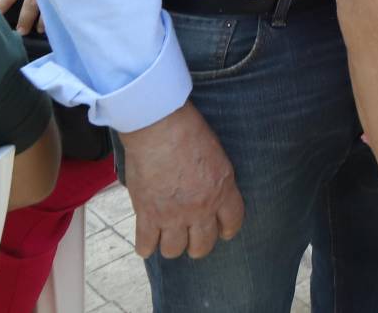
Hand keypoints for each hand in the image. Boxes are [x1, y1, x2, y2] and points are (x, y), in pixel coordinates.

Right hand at [117, 102, 245, 260]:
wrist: (159, 127)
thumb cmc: (188, 131)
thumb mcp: (216, 155)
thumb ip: (216, 179)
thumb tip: (210, 191)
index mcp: (222, 190)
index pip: (232, 223)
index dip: (227, 230)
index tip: (222, 232)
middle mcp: (201, 208)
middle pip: (203, 245)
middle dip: (199, 245)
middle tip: (192, 238)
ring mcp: (173, 215)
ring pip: (175, 250)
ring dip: (172, 246)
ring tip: (168, 238)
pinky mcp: (147, 214)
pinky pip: (146, 244)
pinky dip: (145, 247)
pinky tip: (147, 242)